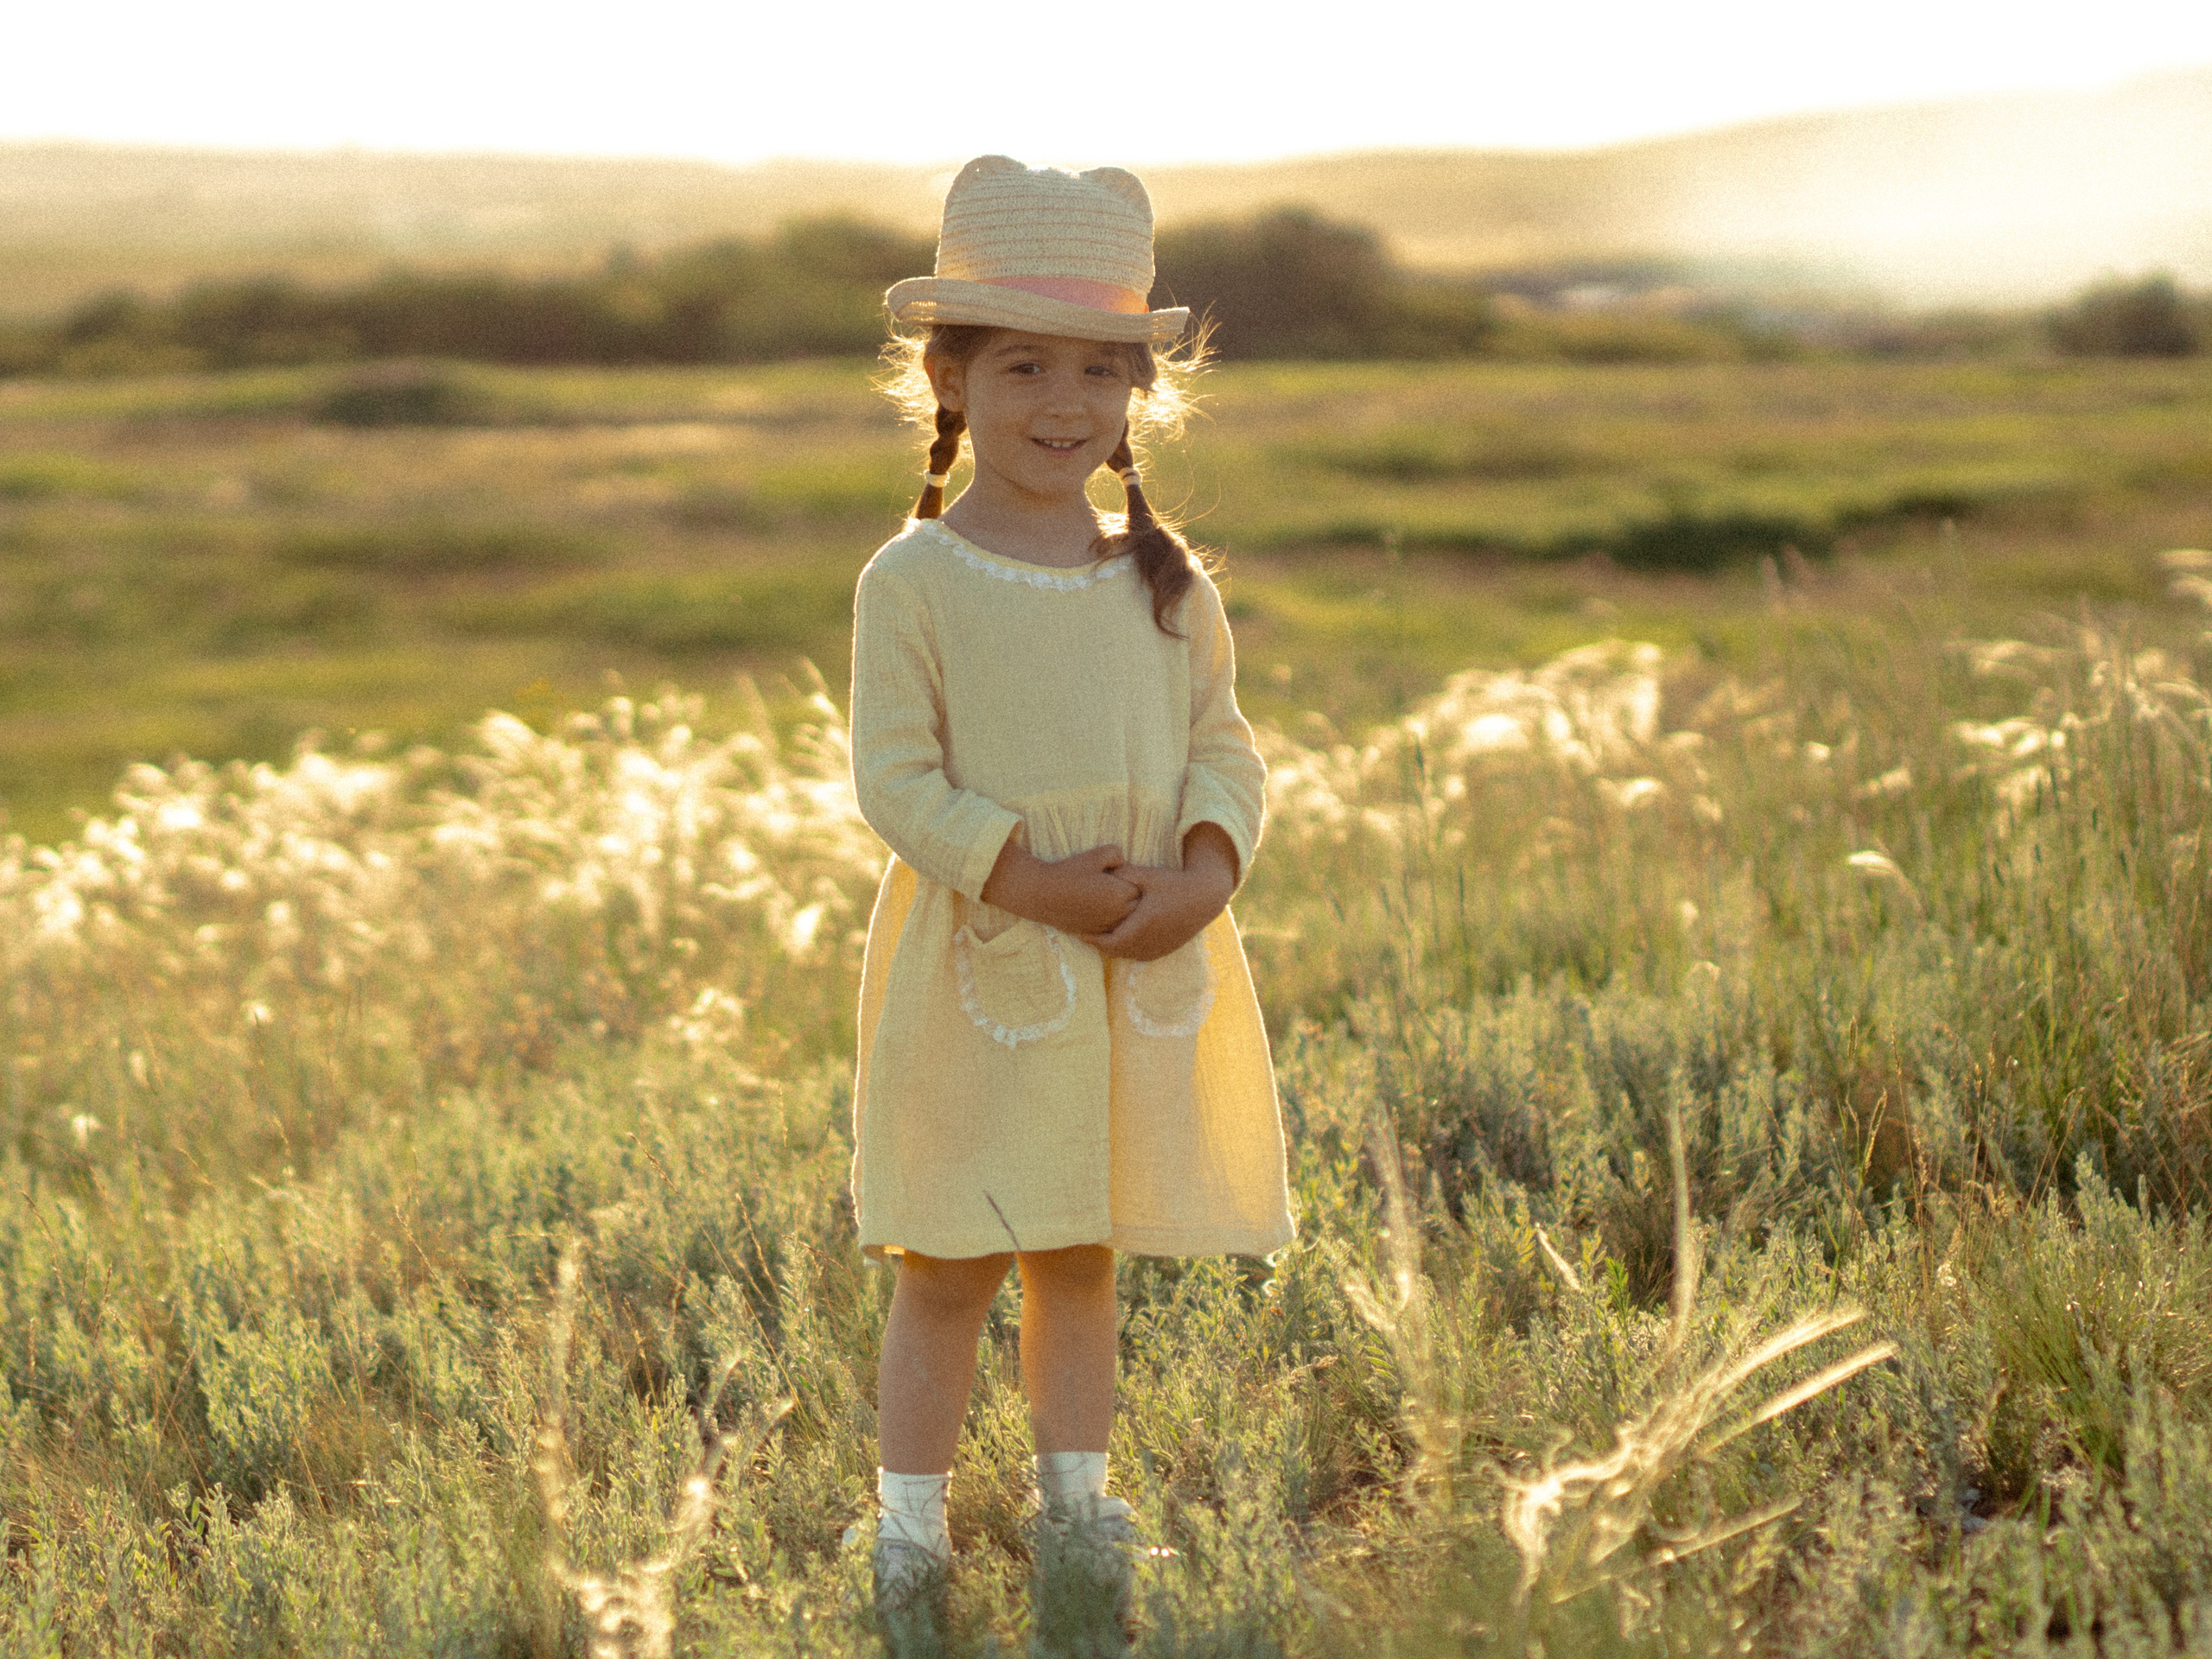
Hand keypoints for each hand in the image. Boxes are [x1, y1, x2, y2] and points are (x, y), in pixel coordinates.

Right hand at [981, 840, 1139, 935]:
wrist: (1043, 895)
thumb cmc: (1069, 873)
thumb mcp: (1096, 854)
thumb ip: (1118, 854)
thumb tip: (1126, 863)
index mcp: (1121, 895)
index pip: (1142, 888)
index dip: (1132, 880)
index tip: (1121, 875)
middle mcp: (1117, 915)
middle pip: (1138, 907)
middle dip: (1132, 897)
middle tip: (1116, 886)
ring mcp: (1107, 926)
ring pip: (1127, 920)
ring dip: (1123, 910)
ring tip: (1108, 897)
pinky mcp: (1096, 934)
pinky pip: (1114, 929)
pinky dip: (1111, 920)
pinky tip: (1099, 909)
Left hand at [1081, 824, 1237, 960]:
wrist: (1204, 898)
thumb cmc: (1173, 883)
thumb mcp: (1146, 875)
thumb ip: (1122, 875)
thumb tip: (1100, 873)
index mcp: (1142, 925)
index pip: (1108, 943)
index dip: (1092, 940)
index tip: (1081, 931)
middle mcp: (1149, 942)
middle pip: (1115, 951)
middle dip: (1100, 943)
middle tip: (1086, 933)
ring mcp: (1157, 949)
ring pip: (1126, 955)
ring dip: (1113, 947)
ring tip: (1100, 934)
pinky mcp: (1163, 951)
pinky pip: (1138, 954)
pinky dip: (1126, 948)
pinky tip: (1121, 935)